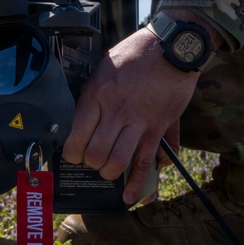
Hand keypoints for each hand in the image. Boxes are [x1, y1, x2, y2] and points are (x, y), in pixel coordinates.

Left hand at [62, 26, 199, 203]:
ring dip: (110, 173)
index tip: (73, 155)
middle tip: (92, 160)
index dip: (71, 154)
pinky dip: (137, 183)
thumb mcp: (103, 68)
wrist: (172, 48)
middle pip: (96, 154)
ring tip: (108, 171)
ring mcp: (139, 122)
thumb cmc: (135, 55)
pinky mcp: (158, 129)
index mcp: (97, 96)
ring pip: (118, 162)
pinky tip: (129, 196)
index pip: (77, 137)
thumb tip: (81, 119)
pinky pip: (146, 162)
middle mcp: (116, 112)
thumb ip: (92, 95)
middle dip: (91, 164)